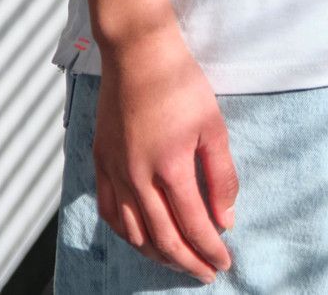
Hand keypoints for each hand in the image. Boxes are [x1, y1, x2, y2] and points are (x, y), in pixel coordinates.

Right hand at [93, 32, 237, 282]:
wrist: (137, 54)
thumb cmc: (181, 85)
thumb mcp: (214, 127)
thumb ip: (221, 176)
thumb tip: (227, 219)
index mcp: (169, 169)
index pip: (193, 225)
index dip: (209, 250)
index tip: (224, 263)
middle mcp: (136, 178)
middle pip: (162, 238)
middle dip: (187, 261)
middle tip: (206, 274)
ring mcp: (114, 172)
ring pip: (133, 232)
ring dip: (157, 253)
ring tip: (178, 261)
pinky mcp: (100, 163)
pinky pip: (110, 213)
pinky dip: (127, 233)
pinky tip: (141, 238)